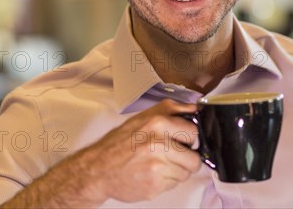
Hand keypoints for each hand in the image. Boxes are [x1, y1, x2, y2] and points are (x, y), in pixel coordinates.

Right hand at [77, 99, 201, 202]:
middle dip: (187, 159)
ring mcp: (157, 167)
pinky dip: (166, 181)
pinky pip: (174, 185)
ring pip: (185, 174)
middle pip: (194, 159)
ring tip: (159, 164)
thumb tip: (193, 108)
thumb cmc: (119, 143)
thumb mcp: (143, 117)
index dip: (190, 138)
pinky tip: (153, 173)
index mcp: (158, 124)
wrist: (98, 168)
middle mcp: (159, 145)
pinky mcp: (154, 186)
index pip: (194, 133)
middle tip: (174, 156)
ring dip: (176, 171)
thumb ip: (171, 110)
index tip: (184, 141)